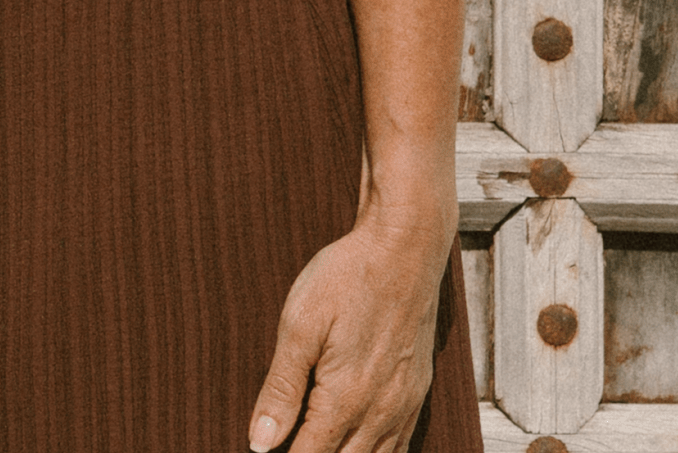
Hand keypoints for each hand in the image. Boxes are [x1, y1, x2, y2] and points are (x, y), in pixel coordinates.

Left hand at [247, 210, 453, 452]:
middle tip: (287, 443)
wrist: (405, 246)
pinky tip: (358, 445)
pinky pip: (401, 446)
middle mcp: (380, 412)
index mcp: (345, 399)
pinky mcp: (418, 392)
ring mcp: (404, 405)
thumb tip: (259, 442)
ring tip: (318, 441)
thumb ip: (280, 388)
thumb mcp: (300, 324)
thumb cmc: (348, 276)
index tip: (265, 451)